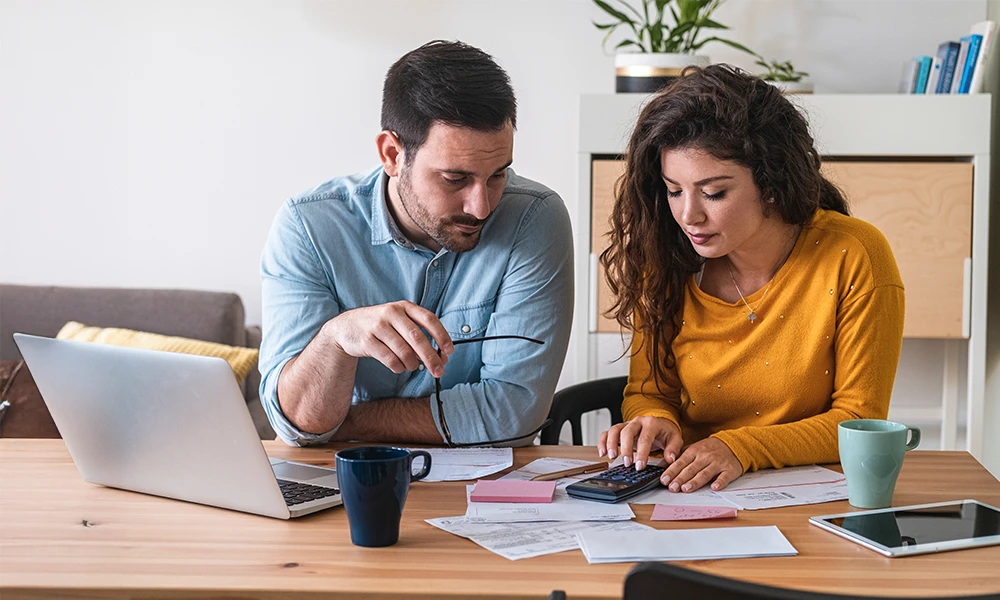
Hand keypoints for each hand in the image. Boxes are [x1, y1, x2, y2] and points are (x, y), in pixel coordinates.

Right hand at [324, 301, 453, 376]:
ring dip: (412, 364)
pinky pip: (389, 359)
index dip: (441, 335)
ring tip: (413, 366)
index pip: (429, 318)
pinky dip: (398, 367)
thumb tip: (441, 357)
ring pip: (403, 351)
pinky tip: (399, 367)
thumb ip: (419, 336)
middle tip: (439, 371)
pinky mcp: (367, 341)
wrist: (346, 327)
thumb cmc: (381, 326)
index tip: (449, 350)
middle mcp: (391, 313)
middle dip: (431, 357)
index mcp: (404, 307)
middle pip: (417, 337)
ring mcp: (378, 326)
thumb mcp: (399, 322)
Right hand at [598, 416, 682, 470]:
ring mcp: (627, 424)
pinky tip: (602, 453)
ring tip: (611, 457)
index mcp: (651, 423)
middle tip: (627, 463)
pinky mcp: (620, 428)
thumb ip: (673, 449)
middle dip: (626, 449)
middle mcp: (637, 421)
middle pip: (627, 432)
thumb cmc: (666, 432)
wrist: (660, 424)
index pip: (645, 438)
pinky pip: (608, 432)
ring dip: (611, 443)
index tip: (640, 466)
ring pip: (614, 430)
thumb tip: (670, 458)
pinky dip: (603, 441)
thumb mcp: (675, 439)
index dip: (642, 453)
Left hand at [661, 437, 742, 492]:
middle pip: (691, 469)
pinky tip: (714, 487)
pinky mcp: (729, 469)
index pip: (680, 462)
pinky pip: (724, 477)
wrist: (732, 444)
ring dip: (695, 482)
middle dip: (680, 479)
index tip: (664, 480)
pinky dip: (720, 482)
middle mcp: (705, 457)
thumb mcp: (692, 449)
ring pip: (705, 473)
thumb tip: (661, 465)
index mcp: (694, 451)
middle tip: (672, 487)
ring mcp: (717, 463)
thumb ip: (678, 457)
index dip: (671, 471)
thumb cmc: (709, 449)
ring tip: (686, 488)